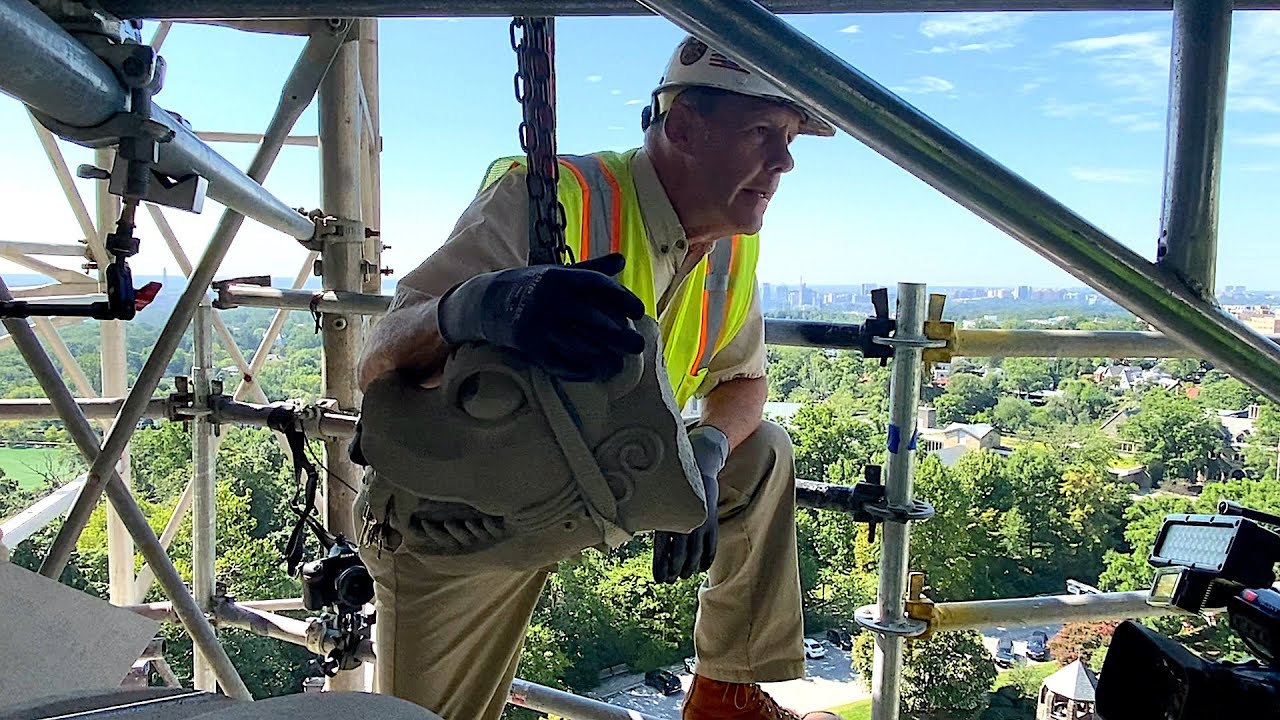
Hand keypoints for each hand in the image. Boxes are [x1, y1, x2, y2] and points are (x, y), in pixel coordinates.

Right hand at [437, 253, 645, 381]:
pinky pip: (556, 362)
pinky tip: (592, 373)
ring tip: (618, 366)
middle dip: (619, 336)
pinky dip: (576, 370)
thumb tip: (622, 260)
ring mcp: (538, 323)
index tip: (638, 312)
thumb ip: (592, 269)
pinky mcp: (528, 344)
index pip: (598, 285)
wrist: (487, 300)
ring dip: (602, 358)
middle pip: (593, 319)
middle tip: (637, 346)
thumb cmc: (533, 286)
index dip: (622, 298)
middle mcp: (551, 299)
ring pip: (578, 344)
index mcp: (561, 277)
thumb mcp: (560, 273)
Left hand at [653, 425, 729, 582]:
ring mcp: (701, 525)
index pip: (662, 551)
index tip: (659, 579)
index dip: (660, 567)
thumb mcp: (659, 497)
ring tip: (683, 576)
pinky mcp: (713, 523)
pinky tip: (700, 568)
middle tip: (670, 580)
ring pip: (695, 555)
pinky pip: (712, 547)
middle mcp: (685, 523)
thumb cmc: (672, 484)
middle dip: (674, 571)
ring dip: (689, 568)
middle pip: (679, 556)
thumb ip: (650, 514)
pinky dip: (706, 560)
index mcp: (668, 518)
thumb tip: (628, 526)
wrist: (699, 466)